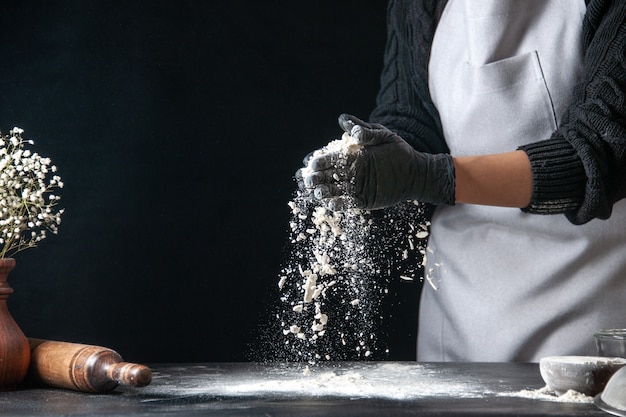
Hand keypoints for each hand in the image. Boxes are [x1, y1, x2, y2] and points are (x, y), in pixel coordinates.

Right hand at [300, 114, 455, 209]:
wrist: (416, 171)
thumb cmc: (398, 151)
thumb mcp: (382, 135)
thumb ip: (363, 130)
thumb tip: (341, 119)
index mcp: (350, 155)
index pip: (329, 158)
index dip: (319, 160)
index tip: (312, 162)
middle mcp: (349, 171)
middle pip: (327, 176)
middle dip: (316, 177)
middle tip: (309, 179)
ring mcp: (354, 186)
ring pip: (334, 190)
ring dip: (324, 192)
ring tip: (317, 192)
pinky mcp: (362, 200)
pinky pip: (347, 203)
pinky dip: (338, 204)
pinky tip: (331, 203)